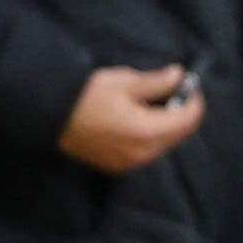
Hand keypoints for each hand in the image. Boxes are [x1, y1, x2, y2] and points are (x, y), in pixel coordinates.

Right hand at [58, 65, 205, 173]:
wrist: (49, 115)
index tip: (189, 85)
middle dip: (182, 113)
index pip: (187, 120)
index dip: (194, 100)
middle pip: (179, 134)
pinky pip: (146, 152)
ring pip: (163, 145)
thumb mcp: (126, 82)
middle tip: (174, 91)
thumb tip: (179, 76)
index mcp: (146, 132)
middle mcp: (141, 153)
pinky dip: (151, 136)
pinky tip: (140, 119)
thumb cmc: (87, 95)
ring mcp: (128, 163)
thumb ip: (157, 82)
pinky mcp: (116, 166)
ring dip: (167, 125)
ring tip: (155, 103)